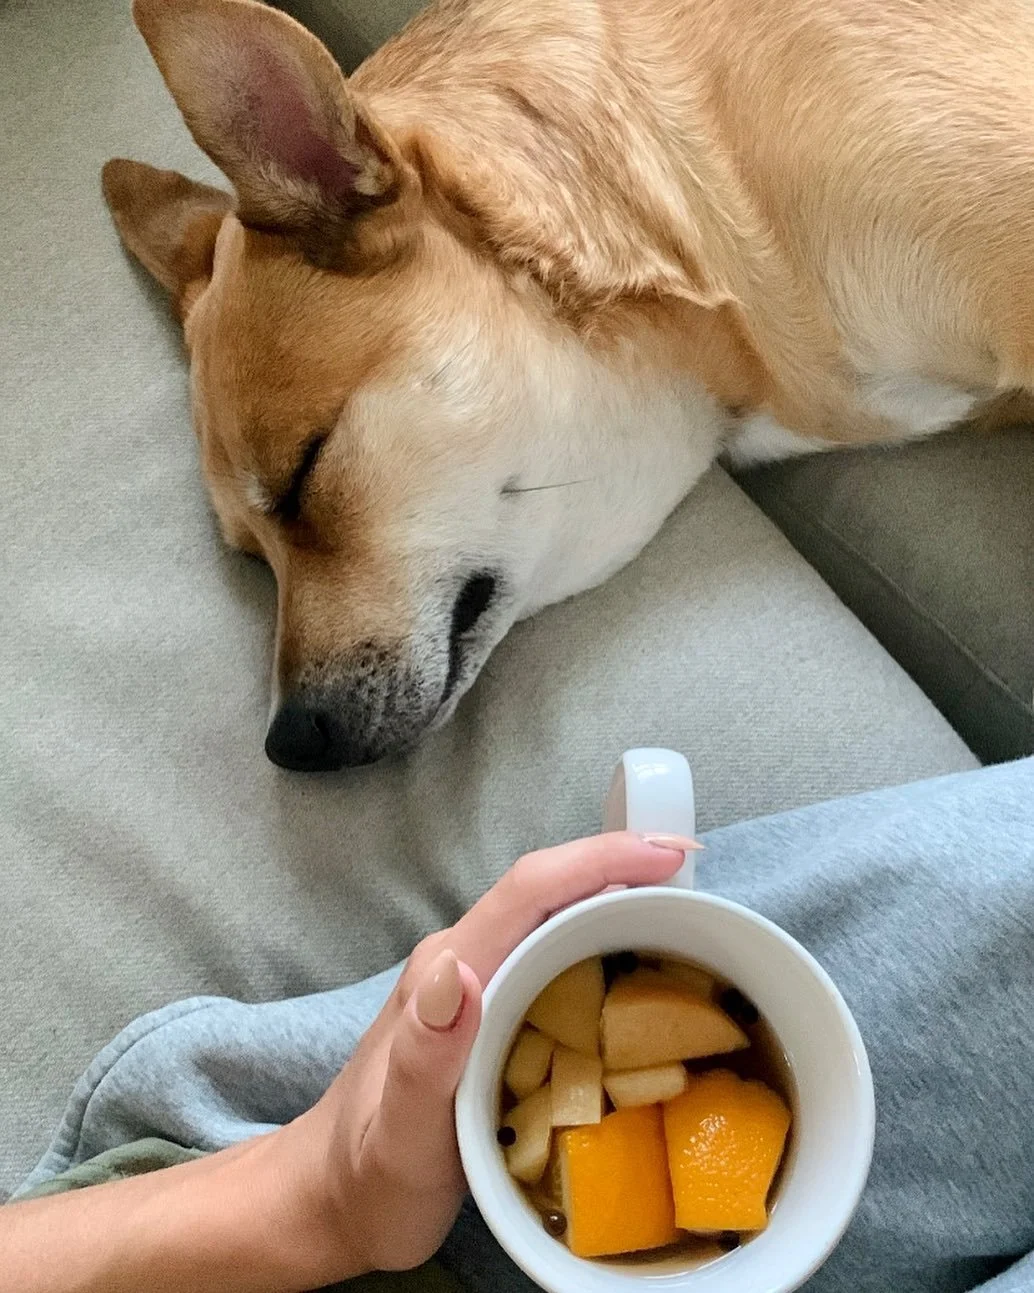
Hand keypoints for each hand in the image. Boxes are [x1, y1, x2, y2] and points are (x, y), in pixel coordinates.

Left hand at [280, 829, 694, 1277]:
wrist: (336, 1200)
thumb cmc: (369, 1175)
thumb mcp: (402, 1133)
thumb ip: (425, 1055)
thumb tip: (460, 970)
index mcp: (447, 972)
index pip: (529, 890)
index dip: (599, 860)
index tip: (670, 856)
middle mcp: (464, 962)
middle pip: (549, 888)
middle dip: (624, 865)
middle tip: (699, 878)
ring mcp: (477, 984)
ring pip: (554, 916)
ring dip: (620, 897)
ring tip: (689, 909)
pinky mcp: (491, 1010)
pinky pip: (556, 954)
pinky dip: (606, 940)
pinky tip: (644, 961)